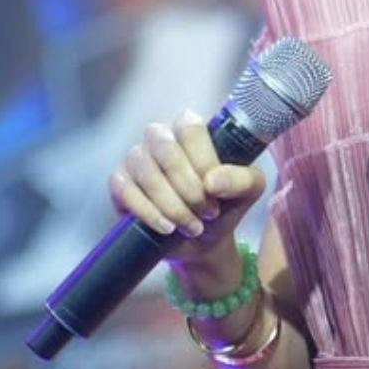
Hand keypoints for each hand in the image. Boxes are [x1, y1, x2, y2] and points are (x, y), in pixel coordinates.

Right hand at [106, 108, 268, 263]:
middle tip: (207, 213)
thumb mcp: (248, 192)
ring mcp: (137, 157)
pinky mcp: (120, 182)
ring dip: (172, 205)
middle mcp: (161, 137)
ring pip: (146, 171)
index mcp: (192, 129)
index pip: (190, 128)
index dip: (203, 161)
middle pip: (166, 148)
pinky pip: (126, 190)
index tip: (215, 192)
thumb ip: (243, 179)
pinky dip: (149, 213)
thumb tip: (212, 181)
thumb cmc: (225, 205)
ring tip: (192, 226)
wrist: (203, 240)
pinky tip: (167, 228)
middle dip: (188, 188)